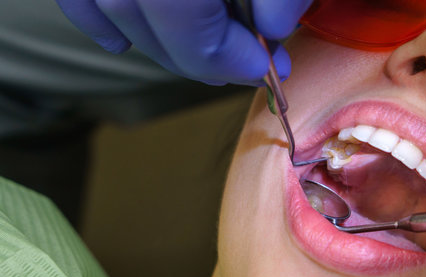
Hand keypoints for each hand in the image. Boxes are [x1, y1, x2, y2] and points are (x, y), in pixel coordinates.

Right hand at [55, 0, 312, 84]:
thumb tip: (275, 28)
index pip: (177, 10)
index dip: (220, 51)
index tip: (263, 66)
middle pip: (136, 10)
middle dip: (196, 54)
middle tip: (244, 66)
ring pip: (107, 3)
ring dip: (153, 42)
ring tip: (205, 53)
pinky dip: (95, 19)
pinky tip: (120, 42)